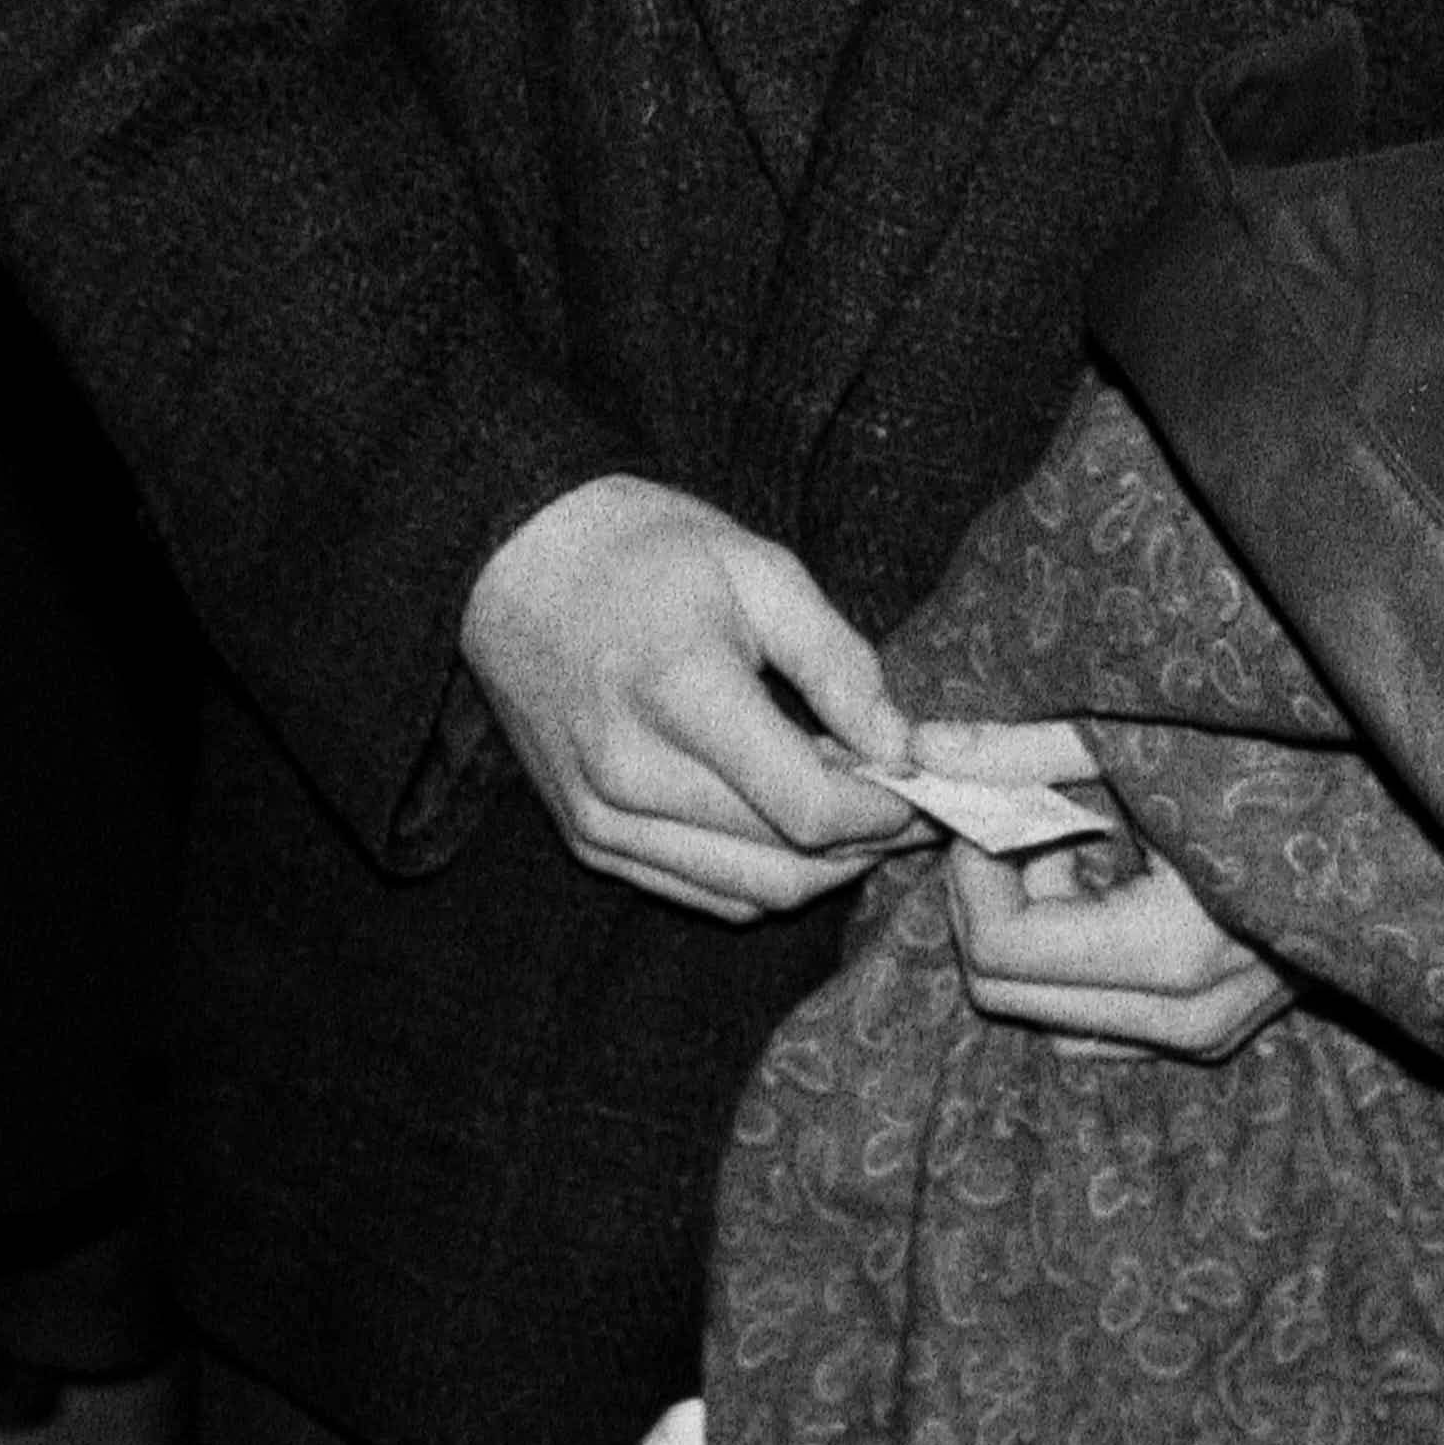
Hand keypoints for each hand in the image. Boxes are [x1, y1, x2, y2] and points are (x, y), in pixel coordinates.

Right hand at [460, 474, 911, 922]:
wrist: (517, 563)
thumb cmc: (644, 552)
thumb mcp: (758, 568)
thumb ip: (837, 662)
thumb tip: (901, 744)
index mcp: (680, 692)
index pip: (807, 806)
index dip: (885, 811)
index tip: (925, 786)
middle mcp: (631, 773)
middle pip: (785, 861)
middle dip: (867, 845)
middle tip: (912, 807)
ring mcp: (601, 817)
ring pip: (749, 892)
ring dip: (822, 870)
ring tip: (860, 819)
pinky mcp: (587, 839)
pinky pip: (701, 892)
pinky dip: (763, 877)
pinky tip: (794, 829)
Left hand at [910, 712, 1289, 1061]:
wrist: (1401, 816)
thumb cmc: (1277, 761)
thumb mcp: (1145, 744)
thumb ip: (1030, 752)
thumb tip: (922, 749)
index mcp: (1173, 953)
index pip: (1003, 953)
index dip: (972, 875)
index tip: (989, 808)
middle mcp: (1187, 1017)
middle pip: (1007, 996)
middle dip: (994, 903)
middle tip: (1025, 821)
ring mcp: (1205, 1034)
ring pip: (1046, 1012)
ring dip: (1037, 926)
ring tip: (1083, 842)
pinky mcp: (1215, 1031)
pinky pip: (1096, 1018)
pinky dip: (1077, 950)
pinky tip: (1117, 877)